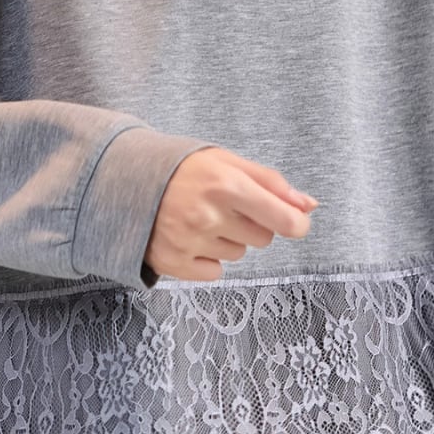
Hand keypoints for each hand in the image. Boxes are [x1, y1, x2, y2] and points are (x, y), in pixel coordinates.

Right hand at [144, 147, 317, 282]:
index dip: (295, 223)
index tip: (293, 222)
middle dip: (250, 223)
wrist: (124, 181)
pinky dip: (206, 259)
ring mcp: (190, 242)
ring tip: (200, 219)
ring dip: (226, 239)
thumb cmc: (183, 169)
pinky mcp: (173, 263)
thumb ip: (271, 183)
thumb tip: (309, 206)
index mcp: (227, 184)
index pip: (284, 220)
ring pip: (238, 254)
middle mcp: (209, 215)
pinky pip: (215, 272)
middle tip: (223, 207)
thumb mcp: (226, 162)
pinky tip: (189, 238)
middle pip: (263, 238)